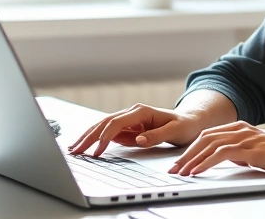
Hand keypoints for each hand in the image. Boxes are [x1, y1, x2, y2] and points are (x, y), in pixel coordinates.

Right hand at [67, 103, 202, 157]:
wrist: (190, 121)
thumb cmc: (184, 125)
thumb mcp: (175, 131)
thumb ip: (156, 135)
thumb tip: (138, 139)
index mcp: (141, 111)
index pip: (117, 123)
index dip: (106, 137)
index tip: (98, 152)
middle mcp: (132, 113)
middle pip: (105, 123)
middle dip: (89, 136)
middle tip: (75, 150)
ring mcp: (129, 120)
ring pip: (103, 126)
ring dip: (88, 137)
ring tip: (74, 148)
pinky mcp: (128, 128)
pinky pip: (109, 133)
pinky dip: (96, 139)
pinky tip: (86, 145)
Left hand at [169, 121, 264, 176]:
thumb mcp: (258, 152)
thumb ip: (242, 152)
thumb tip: (226, 158)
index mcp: (241, 128)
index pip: (208, 135)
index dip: (191, 148)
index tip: (179, 162)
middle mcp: (241, 129)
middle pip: (204, 138)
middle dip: (186, 154)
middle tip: (173, 169)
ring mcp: (247, 138)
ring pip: (210, 145)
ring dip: (192, 160)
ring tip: (181, 173)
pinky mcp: (252, 150)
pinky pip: (222, 154)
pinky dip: (206, 162)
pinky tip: (197, 171)